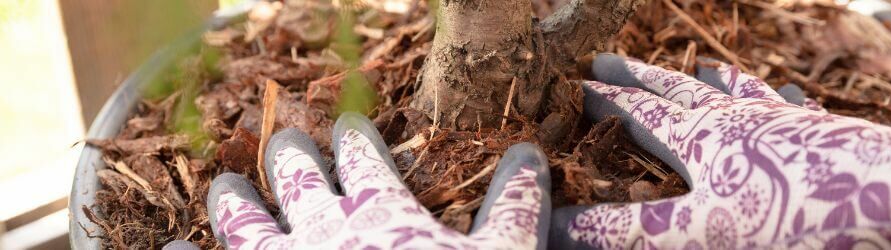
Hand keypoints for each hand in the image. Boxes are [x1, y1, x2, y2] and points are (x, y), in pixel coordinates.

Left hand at [201, 113, 550, 248]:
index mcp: (381, 211)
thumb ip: (514, 206)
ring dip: (234, 201)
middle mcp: (322, 228)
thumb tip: (532, 154)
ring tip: (226, 188)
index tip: (350, 125)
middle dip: (293, 155)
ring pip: (244, 221)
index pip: (364, 157)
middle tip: (288, 142)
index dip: (356, 137)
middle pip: (298, 177)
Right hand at [548, 54, 890, 248]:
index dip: (606, 100)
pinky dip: (779, 96)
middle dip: (641, 77)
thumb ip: (629, 231)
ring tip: (701, 67)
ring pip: (736, 90)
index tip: (579, 86)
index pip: (639, 112)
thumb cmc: (791, 217)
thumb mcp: (698, 232)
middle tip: (611, 59)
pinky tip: (785, 92)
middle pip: (678, 90)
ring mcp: (781, 120)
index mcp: (700, 138)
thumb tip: (558, 228)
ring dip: (711, 80)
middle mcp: (736, 117)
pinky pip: (792, 105)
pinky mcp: (822, 131)